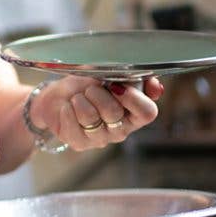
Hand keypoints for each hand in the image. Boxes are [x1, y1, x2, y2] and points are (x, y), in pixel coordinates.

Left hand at [30, 76, 161, 150]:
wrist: (59, 96)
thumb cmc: (87, 84)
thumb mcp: (110, 72)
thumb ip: (135, 76)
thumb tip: (156, 88)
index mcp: (135, 113)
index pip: (148, 113)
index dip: (133, 98)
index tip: (116, 85)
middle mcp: (121, 130)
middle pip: (114, 112)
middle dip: (97, 93)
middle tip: (90, 88)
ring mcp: (101, 139)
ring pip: (90, 117)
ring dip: (80, 100)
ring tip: (78, 97)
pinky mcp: (80, 144)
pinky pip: (73, 124)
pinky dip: (68, 109)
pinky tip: (68, 107)